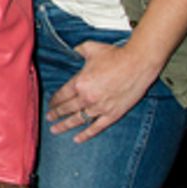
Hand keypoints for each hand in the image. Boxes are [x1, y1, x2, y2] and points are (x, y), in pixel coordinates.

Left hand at [46, 39, 160, 142]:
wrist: (138, 63)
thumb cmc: (115, 55)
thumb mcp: (90, 48)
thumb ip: (78, 50)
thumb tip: (73, 51)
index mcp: (80, 82)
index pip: (62, 95)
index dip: (54, 101)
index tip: (49, 105)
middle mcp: (87, 97)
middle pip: (67, 108)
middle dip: (56, 114)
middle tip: (49, 118)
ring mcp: (100, 107)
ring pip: (78, 119)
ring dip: (65, 125)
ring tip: (55, 130)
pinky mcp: (113, 114)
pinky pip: (96, 127)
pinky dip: (86, 134)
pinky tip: (77, 139)